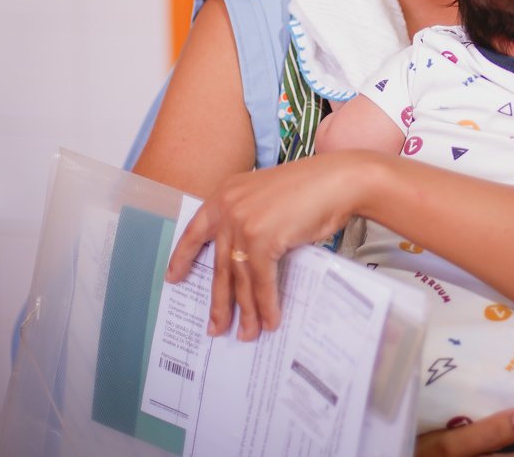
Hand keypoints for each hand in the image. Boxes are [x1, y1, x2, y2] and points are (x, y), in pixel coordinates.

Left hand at [164, 151, 377, 339]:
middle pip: (220, 265)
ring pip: (240, 278)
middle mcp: (229, 207)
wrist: (340, 181)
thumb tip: (248, 260)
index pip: (196, 230)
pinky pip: (261, 281)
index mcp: (226, 194)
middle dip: (219, 301)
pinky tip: (270, 320)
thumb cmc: (314, 188)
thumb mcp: (269, 197)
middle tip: (215, 326)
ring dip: (246, 311)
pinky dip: (266, 304)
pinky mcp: (262, 239)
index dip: (183, 256)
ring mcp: (243, 223)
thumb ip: (251, 219)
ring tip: (246, 333)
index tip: (173, 277)